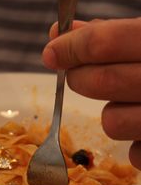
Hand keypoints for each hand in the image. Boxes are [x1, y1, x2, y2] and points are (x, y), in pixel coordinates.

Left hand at [42, 18, 140, 168]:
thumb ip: (110, 36)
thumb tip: (59, 32)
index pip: (104, 42)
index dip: (70, 46)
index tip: (51, 51)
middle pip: (100, 82)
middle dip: (80, 78)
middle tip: (79, 75)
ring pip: (111, 122)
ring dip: (114, 112)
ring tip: (134, 103)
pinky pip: (133, 151)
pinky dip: (135, 140)